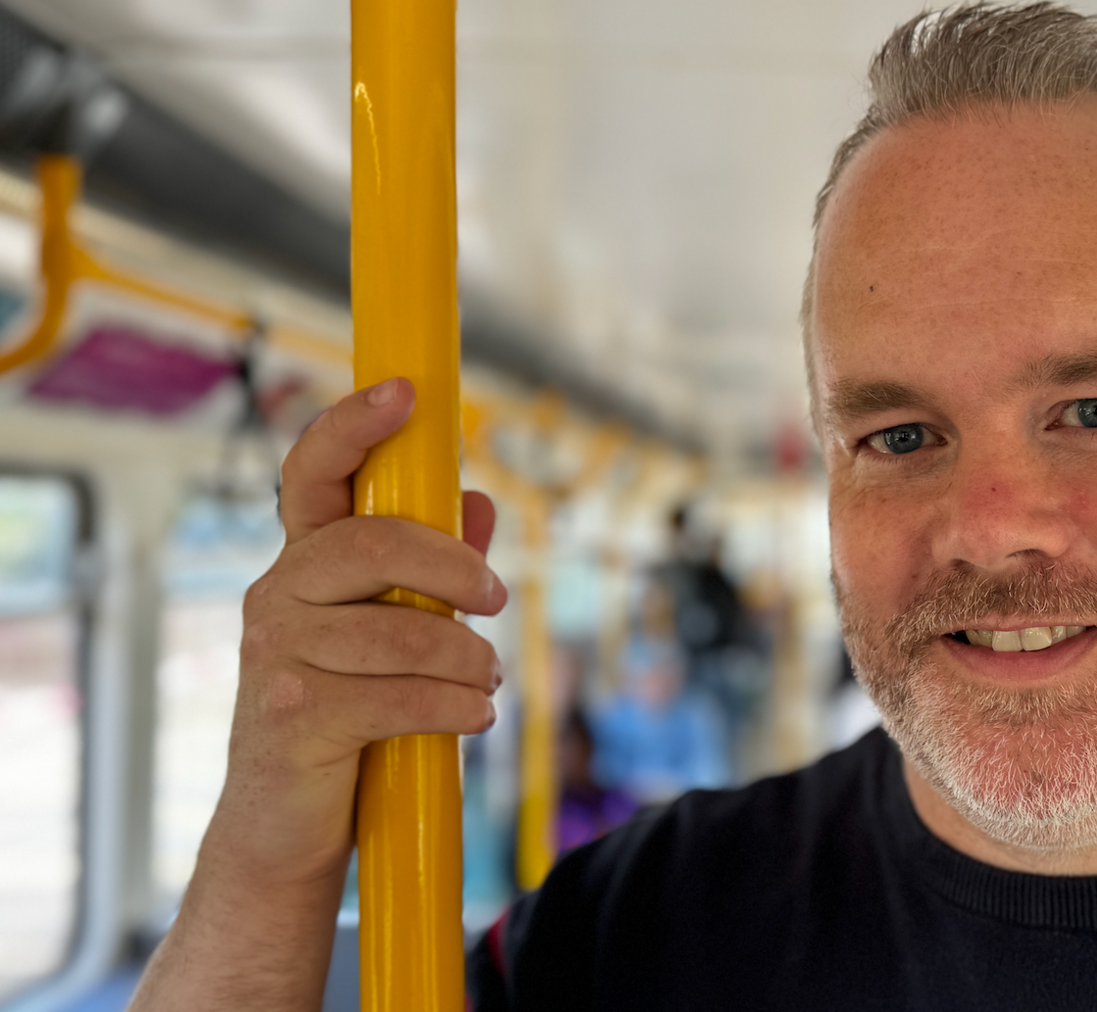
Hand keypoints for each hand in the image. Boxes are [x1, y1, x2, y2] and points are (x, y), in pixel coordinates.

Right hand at [212, 375, 506, 889]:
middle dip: (454, 567)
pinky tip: (472, 717)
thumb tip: (479, 503)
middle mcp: (277, 598)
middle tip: (498, 600)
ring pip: (399, 631)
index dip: (351, 426)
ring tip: (485, 682)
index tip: (404, 392)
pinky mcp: (295, 717)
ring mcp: (277, 657)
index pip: (312, 476)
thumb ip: (430, 574)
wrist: (286, 829)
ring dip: (467, 658)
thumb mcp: (390, 638)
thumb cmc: (345, 721)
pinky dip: (454, 706)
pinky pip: (398, 695)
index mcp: (302, 566)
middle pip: (372, 544)